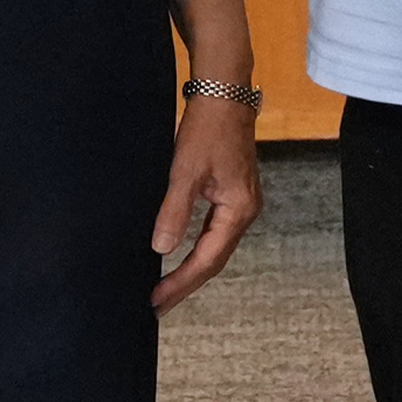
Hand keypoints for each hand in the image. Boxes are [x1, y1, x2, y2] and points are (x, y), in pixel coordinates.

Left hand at [149, 88, 266, 312]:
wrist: (224, 95)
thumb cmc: (207, 129)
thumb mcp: (185, 171)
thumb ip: (175, 212)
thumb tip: (161, 249)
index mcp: (238, 211)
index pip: (207, 260)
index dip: (181, 283)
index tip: (157, 300)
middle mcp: (244, 212)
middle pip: (215, 260)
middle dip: (186, 284)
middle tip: (157, 306)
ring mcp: (240, 205)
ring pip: (215, 248)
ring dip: (191, 270)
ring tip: (166, 289)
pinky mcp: (231, 195)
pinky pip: (214, 234)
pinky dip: (196, 250)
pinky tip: (180, 257)